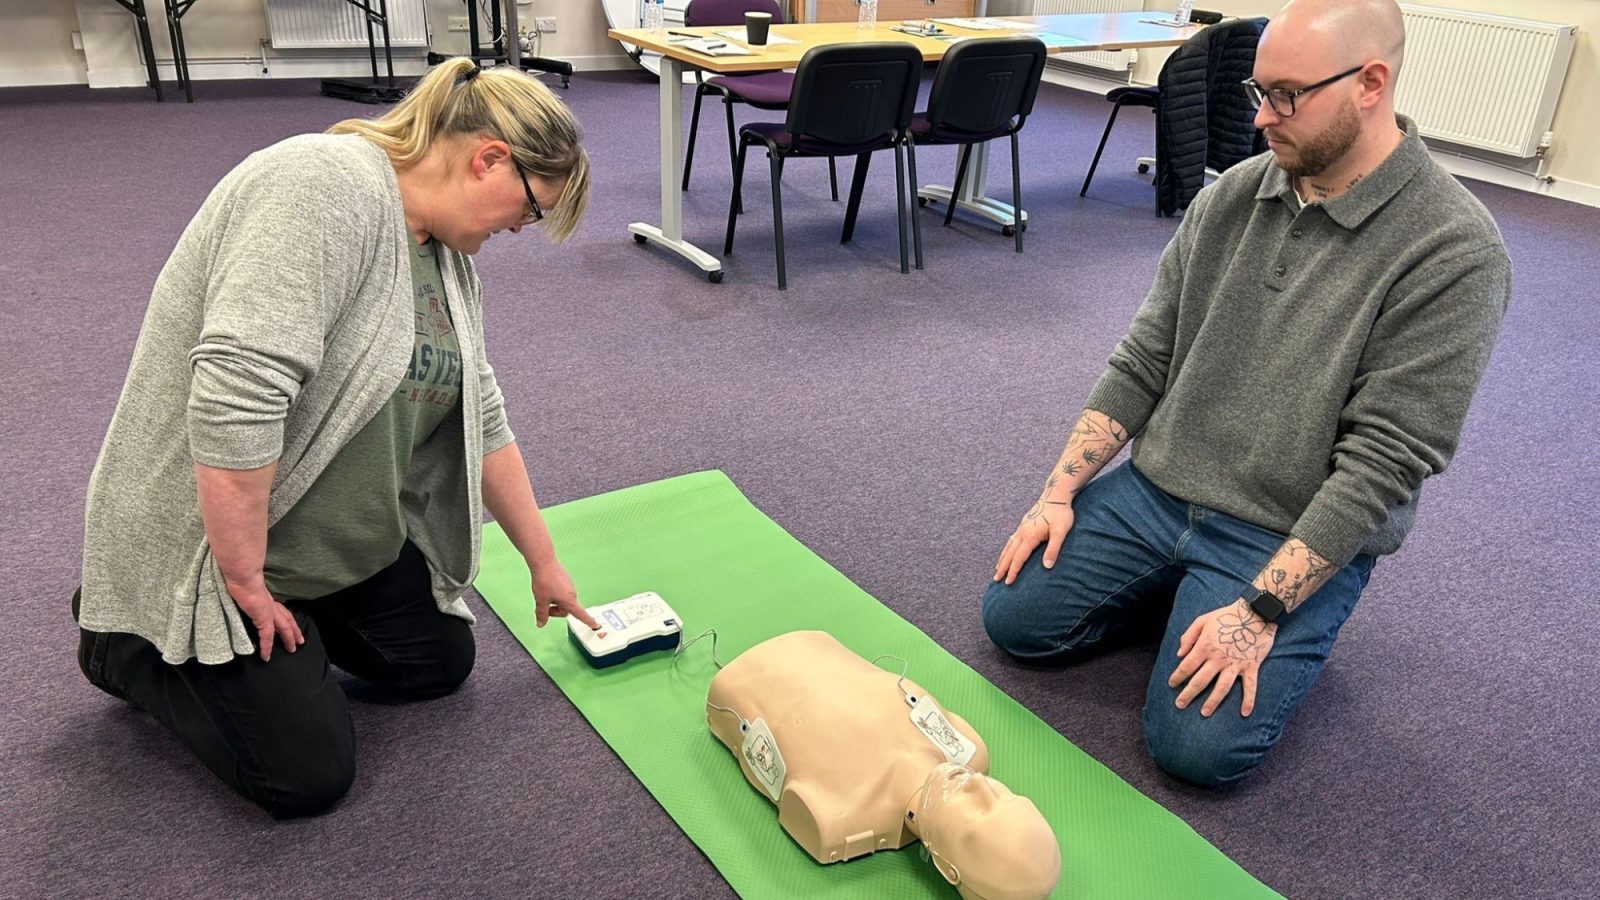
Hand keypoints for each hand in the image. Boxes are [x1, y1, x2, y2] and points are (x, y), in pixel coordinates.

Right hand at [224, 577, 303, 661]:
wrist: (243, 578)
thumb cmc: (241, 579)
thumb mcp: (244, 588)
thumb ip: (245, 594)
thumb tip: (240, 595)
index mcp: (266, 597)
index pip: (280, 609)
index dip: (285, 617)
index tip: (289, 624)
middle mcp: (270, 604)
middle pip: (287, 619)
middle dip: (294, 630)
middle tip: (300, 640)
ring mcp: (269, 611)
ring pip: (284, 628)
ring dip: (289, 638)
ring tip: (292, 649)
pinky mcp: (264, 619)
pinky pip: (267, 637)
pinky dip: (267, 647)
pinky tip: (266, 657)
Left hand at [531, 561, 598, 628]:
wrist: (544, 563)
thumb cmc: (545, 579)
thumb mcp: (541, 600)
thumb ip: (542, 614)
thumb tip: (541, 623)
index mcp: (569, 600)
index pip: (581, 614)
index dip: (588, 621)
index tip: (595, 625)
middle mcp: (572, 593)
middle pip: (566, 609)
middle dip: (555, 610)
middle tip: (544, 606)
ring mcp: (569, 586)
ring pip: (563, 600)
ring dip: (555, 601)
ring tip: (545, 594)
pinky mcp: (566, 580)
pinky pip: (562, 592)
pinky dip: (555, 594)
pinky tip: (548, 587)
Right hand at [993, 497, 1074, 584]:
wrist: (1056, 495)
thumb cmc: (1061, 513)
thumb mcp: (1061, 532)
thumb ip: (1053, 549)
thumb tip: (1047, 567)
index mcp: (1030, 535)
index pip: (1019, 558)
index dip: (1013, 571)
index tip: (1008, 582)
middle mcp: (1022, 532)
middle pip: (1010, 553)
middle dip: (1003, 567)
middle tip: (996, 579)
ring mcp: (1022, 527)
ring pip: (1009, 545)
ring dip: (1003, 558)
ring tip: (997, 569)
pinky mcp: (1024, 523)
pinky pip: (1012, 539)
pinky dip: (1007, 548)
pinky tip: (1007, 551)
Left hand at [1168, 598, 1276, 716]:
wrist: (1255, 612)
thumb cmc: (1226, 615)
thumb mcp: (1202, 620)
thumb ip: (1188, 637)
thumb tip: (1179, 654)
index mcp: (1205, 647)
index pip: (1187, 666)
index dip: (1177, 676)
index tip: (1171, 684)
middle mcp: (1218, 658)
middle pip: (1200, 681)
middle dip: (1188, 694)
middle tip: (1179, 705)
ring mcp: (1236, 664)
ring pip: (1222, 688)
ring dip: (1212, 702)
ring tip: (1204, 713)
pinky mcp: (1251, 666)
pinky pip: (1250, 687)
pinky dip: (1249, 701)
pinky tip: (1245, 713)